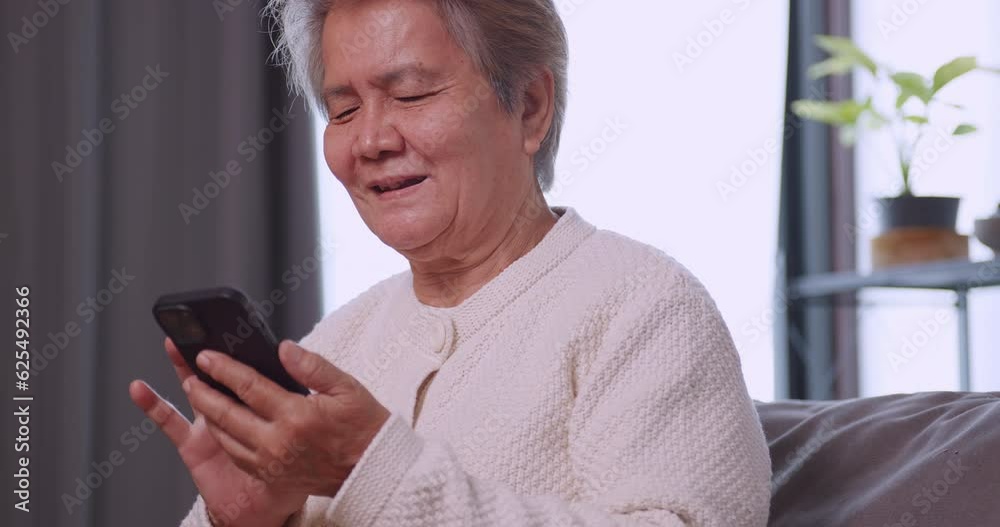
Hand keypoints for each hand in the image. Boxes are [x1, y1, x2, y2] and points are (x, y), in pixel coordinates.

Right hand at [129, 339, 304, 526]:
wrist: (269, 509)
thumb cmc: (294, 469)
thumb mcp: (313, 420)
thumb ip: (309, 380)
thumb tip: (288, 348)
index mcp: (267, 405)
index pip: (253, 371)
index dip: (244, 349)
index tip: (233, 325)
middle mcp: (238, 413)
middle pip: (221, 377)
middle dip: (210, 353)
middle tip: (200, 325)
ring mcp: (213, 428)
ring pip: (196, 391)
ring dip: (183, 368)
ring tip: (172, 341)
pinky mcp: (193, 446)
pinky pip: (171, 424)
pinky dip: (154, 406)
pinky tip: (139, 388)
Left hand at [183, 340, 390, 499]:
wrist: (371, 469)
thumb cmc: (363, 427)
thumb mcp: (346, 387)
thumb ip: (311, 366)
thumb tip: (284, 348)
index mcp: (297, 416)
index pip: (248, 386)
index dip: (224, 368)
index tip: (207, 356)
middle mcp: (278, 441)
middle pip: (227, 413)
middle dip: (204, 392)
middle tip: (191, 375)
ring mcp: (272, 462)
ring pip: (226, 437)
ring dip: (208, 415)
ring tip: (198, 396)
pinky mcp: (272, 475)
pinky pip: (237, 456)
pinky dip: (223, 438)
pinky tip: (220, 425)